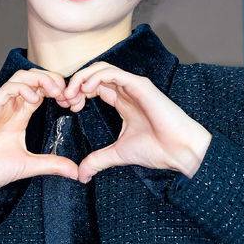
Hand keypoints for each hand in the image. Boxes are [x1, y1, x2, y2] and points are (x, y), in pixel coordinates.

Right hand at [0, 68, 79, 205]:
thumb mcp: (28, 166)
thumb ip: (52, 164)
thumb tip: (76, 172)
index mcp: (18, 117)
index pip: (40, 92)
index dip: (58, 92)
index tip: (71, 103)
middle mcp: (9, 108)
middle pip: (33, 78)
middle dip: (53, 80)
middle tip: (66, 94)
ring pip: (21, 77)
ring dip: (41, 79)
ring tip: (55, 91)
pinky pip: (8, 88)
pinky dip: (25, 88)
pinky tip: (35, 100)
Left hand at [62, 62, 212, 183]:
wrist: (180, 151)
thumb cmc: (158, 150)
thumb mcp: (119, 154)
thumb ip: (98, 160)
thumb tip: (81, 175)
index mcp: (123, 102)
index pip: (95, 87)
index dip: (77, 93)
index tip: (66, 107)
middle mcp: (128, 91)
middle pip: (95, 75)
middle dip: (75, 84)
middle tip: (63, 99)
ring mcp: (134, 86)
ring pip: (101, 69)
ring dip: (82, 78)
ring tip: (71, 94)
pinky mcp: (140, 85)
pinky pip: (113, 73)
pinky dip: (96, 78)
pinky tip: (86, 91)